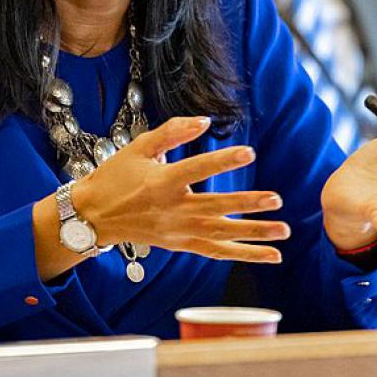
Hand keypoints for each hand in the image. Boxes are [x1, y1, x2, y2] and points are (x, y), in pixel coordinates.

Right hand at [73, 116, 288, 262]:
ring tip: (283, 231)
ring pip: (221, 235)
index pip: (198, 169)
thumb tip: (205, 121)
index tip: (249, 153)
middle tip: (276, 200)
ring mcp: (178, 231)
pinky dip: (244, 255)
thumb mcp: (140, 147)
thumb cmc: (116, 177)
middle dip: (247, 205)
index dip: (224, 160)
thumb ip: (173, 131)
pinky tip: (269, 254)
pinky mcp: (181, 244)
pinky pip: (216, 252)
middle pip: (215, 207)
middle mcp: (172, 209)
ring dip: (254, 235)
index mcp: (162, 182)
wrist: (93, 216)